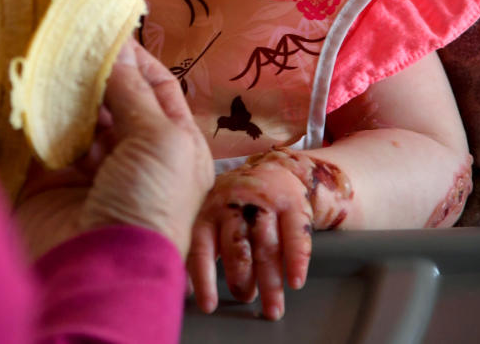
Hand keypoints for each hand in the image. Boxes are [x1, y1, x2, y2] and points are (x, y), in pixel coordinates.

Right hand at [15, 41, 213, 258]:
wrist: (100, 270)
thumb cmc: (148, 205)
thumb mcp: (159, 139)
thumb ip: (133, 90)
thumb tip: (118, 45)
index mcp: (172, 144)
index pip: (156, 87)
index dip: (134, 58)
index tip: (106, 30)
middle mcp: (131, 153)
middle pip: (110, 97)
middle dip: (91, 70)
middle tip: (67, 39)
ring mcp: (87, 166)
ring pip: (73, 113)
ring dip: (60, 90)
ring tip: (45, 60)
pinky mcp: (47, 178)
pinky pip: (40, 135)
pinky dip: (33, 114)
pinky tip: (27, 91)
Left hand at [187, 159, 313, 320]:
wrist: (273, 169)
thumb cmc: (234, 206)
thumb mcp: (210, 217)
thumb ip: (198, 250)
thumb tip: (183, 289)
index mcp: (208, 212)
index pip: (201, 247)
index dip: (204, 278)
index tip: (209, 306)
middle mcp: (235, 206)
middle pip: (237, 248)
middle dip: (241, 279)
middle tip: (244, 299)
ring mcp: (264, 204)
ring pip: (266, 246)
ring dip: (270, 280)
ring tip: (272, 308)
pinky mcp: (292, 204)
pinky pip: (295, 235)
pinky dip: (296, 260)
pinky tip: (295, 281)